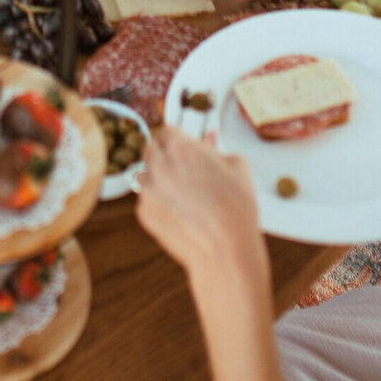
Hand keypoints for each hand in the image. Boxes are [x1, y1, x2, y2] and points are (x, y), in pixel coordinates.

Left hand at [135, 125, 270, 308]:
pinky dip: (158, 201)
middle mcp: (158, 165)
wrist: (225, 250)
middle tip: (184, 167)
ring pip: (145, 173)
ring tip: (183, 191)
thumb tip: (208, 139)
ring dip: (158, 176)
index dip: (177, 138)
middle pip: (152, 148)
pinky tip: (180, 210)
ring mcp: (147, 190)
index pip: (167, 130)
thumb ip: (217, 147)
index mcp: (180, 147)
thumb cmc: (236, 210)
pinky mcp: (143, 212)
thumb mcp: (237, 167)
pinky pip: (146, 198)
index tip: (184, 145)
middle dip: (165, 154)